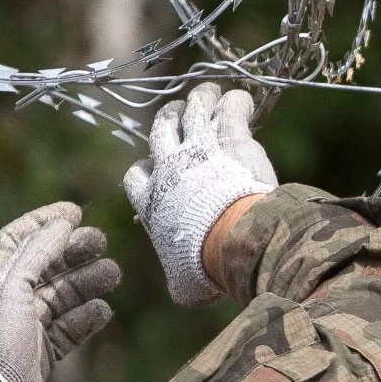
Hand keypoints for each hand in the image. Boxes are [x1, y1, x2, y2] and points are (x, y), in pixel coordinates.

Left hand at [0, 201, 121, 381]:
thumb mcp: (11, 290)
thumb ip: (37, 254)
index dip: (44, 223)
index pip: (17, 241)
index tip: (76, 211)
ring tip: (112, 274)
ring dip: (86, 283)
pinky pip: (67, 331)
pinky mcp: (38, 356)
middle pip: (44, 267)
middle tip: (102, 242)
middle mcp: (4, 301)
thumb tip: (64, 222)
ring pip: (60, 298)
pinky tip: (102, 310)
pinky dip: (86, 318)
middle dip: (74, 252)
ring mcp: (23, 329)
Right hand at [123, 82, 278, 305]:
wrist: (231, 239)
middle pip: (160, 129)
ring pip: (193, 108)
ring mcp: (198, 147)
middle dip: (169, 119)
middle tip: (181, 114)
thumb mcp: (183, 283)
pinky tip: (243, 101)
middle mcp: (168, 167)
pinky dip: (235, 101)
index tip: (159, 170)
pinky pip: (229, 106)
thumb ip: (179, 280)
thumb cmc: (204, 265)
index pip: (137, 174)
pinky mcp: (229, 136)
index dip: (147, 168)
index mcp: (151, 201)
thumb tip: (183, 287)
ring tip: (211, 94)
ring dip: (201, 98)